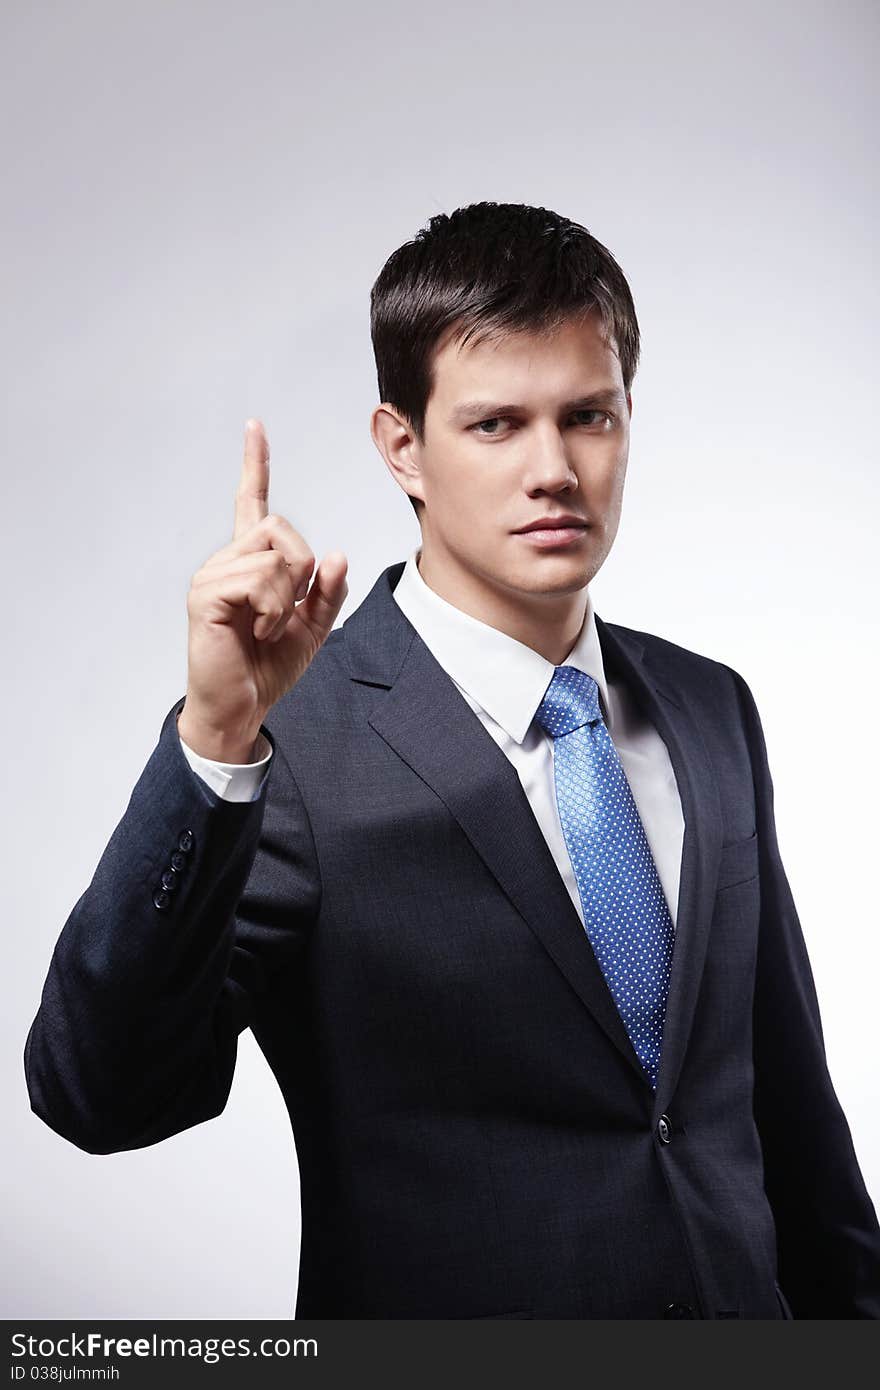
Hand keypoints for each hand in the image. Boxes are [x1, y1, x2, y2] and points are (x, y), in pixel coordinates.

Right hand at [177, 420, 348, 760]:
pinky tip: (257, 631)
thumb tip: (336, 555)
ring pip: (275, 554)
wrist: (241, 707)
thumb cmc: (268, 667)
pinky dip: (272, 610)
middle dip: (303, 569)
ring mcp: (213, 576)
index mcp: (250, 563)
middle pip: (281, 527)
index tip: (255, 427)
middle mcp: (227, 561)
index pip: (251, 503)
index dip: (255, 465)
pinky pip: (259, 580)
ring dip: (287, 597)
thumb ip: (328, 592)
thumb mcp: (313, 628)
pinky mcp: (206, 595)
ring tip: (267, 627)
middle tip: (288, 610)